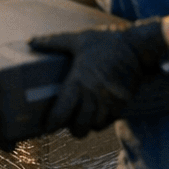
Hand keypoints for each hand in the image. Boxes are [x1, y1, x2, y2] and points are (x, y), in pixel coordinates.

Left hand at [28, 18, 168, 137]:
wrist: (137, 47)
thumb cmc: (105, 42)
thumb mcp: (77, 39)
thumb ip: (53, 42)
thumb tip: (31, 41)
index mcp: (79, 80)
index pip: (62, 111)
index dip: (53, 123)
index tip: (47, 127)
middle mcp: (94, 94)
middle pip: (80, 126)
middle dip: (72, 129)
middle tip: (66, 124)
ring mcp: (110, 101)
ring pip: (96, 126)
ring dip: (88, 126)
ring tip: (82, 121)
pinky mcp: (123, 102)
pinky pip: (110, 120)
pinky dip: (102, 121)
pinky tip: (97, 116)